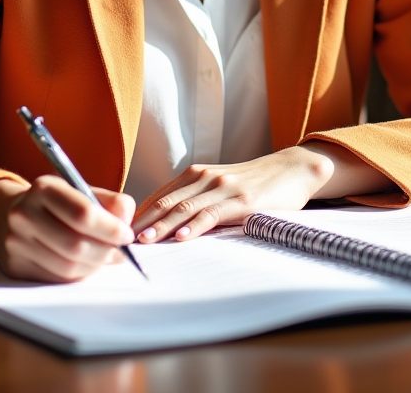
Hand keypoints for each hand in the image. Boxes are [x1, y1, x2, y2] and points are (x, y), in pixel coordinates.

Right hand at [0, 176, 135, 282]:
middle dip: (106, 251)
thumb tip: (127, 222)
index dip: (110, 228)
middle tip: (121, 252)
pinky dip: (78, 275)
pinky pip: (56, 279)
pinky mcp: (15, 266)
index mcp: (44, 188)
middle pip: (75, 244)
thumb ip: (109, 202)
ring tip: (105, 257)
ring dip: (94, 265)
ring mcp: (16, 242)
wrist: (8, 215)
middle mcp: (25, 214)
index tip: (127, 234)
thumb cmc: (55, 204)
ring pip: (67, 266)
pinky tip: (85, 264)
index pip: (83, 213)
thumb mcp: (80, 190)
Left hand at [133, 142, 391, 243]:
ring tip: (145, 241)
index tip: (119, 232)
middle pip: (166, 202)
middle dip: (143, 222)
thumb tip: (166, 227)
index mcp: (195, 175)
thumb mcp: (219, 187)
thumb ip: (196, 201)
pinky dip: (196, 226)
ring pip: (185, 208)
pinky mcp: (242, 200)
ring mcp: (223, 187)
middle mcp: (205, 177)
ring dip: (162, 226)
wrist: (291, 169)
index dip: (139, 215)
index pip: (159, 196)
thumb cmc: (253, 184)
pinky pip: (213, 214)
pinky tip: (183, 237)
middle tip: (121, 240)